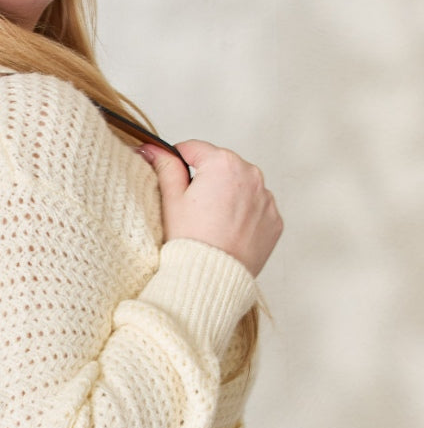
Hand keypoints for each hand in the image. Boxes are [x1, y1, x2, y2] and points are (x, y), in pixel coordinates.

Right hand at [139, 139, 282, 276]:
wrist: (213, 278)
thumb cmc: (190, 240)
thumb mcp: (171, 199)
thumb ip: (165, 167)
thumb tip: (153, 149)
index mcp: (223, 163)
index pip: (194, 149)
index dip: (177, 161)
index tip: (172, 177)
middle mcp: (251, 174)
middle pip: (221, 167)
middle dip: (207, 180)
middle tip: (192, 208)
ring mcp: (266, 198)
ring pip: (240, 186)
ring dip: (227, 195)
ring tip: (211, 222)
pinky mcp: (274, 220)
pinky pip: (256, 208)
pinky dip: (243, 215)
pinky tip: (228, 231)